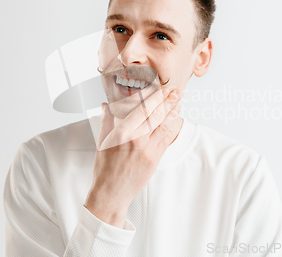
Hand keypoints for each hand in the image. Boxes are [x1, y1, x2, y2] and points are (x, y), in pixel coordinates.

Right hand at [84, 86, 182, 227]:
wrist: (111, 192)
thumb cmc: (104, 168)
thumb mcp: (102, 142)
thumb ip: (106, 121)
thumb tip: (107, 105)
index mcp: (122, 133)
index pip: (141, 109)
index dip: (153, 97)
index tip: (160, 88)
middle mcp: (136, 140)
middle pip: (155, 115)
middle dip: (167, 101)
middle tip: (176, 90)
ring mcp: (147, 150)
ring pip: (163, 126)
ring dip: (172, 112)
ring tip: (179, 101)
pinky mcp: (154, 159)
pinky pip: (166, 140)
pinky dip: (171, 127)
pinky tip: (175, 120)